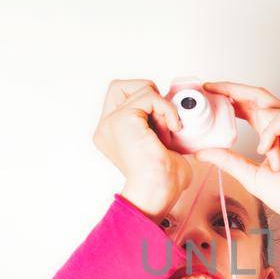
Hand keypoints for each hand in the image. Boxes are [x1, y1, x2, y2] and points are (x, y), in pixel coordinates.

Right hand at [92, 79, 191, 216]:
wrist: (157, 192)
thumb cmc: (162, 180)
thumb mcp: (161, 145)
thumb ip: (158, 125)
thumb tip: (171, 111)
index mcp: (112, 132)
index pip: (122, 97)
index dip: (147, 101)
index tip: (164, 123)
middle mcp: (106, 126)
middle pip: (123, 85)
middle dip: (150, 95)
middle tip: (164, 120)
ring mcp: (111, 122)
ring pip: (140, 88)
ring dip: (162, 107)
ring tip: (168, 130)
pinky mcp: (122, 119)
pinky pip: (150, 96)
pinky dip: (167, 108)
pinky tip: (173, 128)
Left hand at [190, 82, 279, 238]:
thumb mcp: (249, 175)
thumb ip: (227, 160)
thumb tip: (201, 153)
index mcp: (273, 134)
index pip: (249, 107)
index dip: (229, 97)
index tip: (208, 92)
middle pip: (258, 96)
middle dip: (233, 89)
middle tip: (211, 88)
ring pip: (270, 107)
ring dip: (261, 131)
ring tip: (264, 154)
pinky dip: (271, 133)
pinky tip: (268, 150)